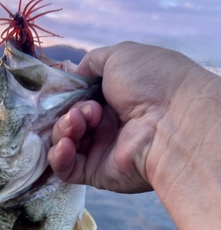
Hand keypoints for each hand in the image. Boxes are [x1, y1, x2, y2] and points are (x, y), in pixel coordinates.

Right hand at [48, 41, 199, 192]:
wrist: (171, 120)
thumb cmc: (151, 83)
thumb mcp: (119, 56)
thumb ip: (92, 63)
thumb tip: (75, 73)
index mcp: (114, 98)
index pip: (77, 99)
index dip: (66, 95)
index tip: (62, 91)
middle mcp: (107, 124)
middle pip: (66, 120)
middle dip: (68, 112)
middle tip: (86, 110)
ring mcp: (101, 149)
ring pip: (62, 142)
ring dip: (63, 129)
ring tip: (79, 122)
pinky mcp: (96, 172)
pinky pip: (66, 169)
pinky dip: (58, 156)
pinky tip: (65, 144)